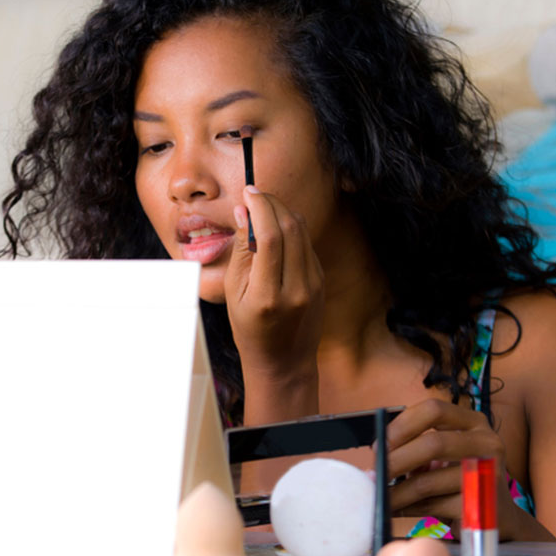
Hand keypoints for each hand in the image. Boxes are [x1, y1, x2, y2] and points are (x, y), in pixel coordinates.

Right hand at [225, 186, 323, 423]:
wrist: (284, 362)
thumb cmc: (251, 330)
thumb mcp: (234, 293)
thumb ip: (242, 251)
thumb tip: (245, 212)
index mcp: (268, 295)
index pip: (270, 237)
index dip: (260, 207)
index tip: (248, 193)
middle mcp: (296, 288)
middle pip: (289, 227)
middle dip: (271, 202)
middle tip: (254, 193)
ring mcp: (313, 284)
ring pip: (302, 231)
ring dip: (282, 211)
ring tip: (263, 205)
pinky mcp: (321, 280)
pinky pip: (307, 243)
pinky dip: (291, 228)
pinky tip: (276, 226)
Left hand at [380, 398, 521, 539]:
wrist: (499, 517)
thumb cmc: (461, 478)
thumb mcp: (445, 453)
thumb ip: (418, 444)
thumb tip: (378, 452)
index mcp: (473, 421)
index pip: (434, 409)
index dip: (402, 425)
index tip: (380, 444)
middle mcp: (487, 442)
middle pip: (433, 444)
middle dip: (396, 460)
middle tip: (375, 473)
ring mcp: (489, 475)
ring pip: (428, 482)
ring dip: (396, 492)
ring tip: (380, 496)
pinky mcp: (481, 506)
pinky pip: (433, 506)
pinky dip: (409, 508)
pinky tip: (398, 509)